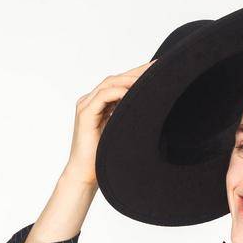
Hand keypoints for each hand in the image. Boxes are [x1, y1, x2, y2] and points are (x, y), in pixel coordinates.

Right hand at [63, 60, 155, 185]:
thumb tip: (152, 107)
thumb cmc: (104, 158)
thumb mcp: (122, 132)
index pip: (118, 83)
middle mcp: (90, 101)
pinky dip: (118, 92)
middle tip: (157, 67)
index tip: (157, 69)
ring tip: (149, 79)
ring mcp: (85, 106)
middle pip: (115, 79)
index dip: (137, 74)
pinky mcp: (85, 114)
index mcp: (98, 104)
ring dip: (130, 80)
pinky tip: (133, 93)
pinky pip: (103, 96)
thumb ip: (129, 117)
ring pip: (109, 84)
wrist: (85, 175)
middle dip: (137, 72)